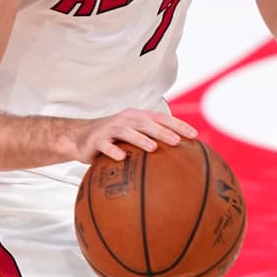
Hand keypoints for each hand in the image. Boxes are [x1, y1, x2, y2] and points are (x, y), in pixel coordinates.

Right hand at [69, 108, 198, 161]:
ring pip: (127, 131)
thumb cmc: (113, 138)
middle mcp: (126, 119)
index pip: (161, 119)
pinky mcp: (97, 140)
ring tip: (153, 148)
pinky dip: (113, 151)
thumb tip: (180, 158)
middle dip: (163, 131)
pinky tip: (122, 158)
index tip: (194, 135)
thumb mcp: (133, 136)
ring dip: (140, 139)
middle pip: (147, 123)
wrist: (81, 137)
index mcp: (138, 117)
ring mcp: (110, 128)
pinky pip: (106, 145)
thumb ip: (152, 141)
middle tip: (178, 141)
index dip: (178, 125)